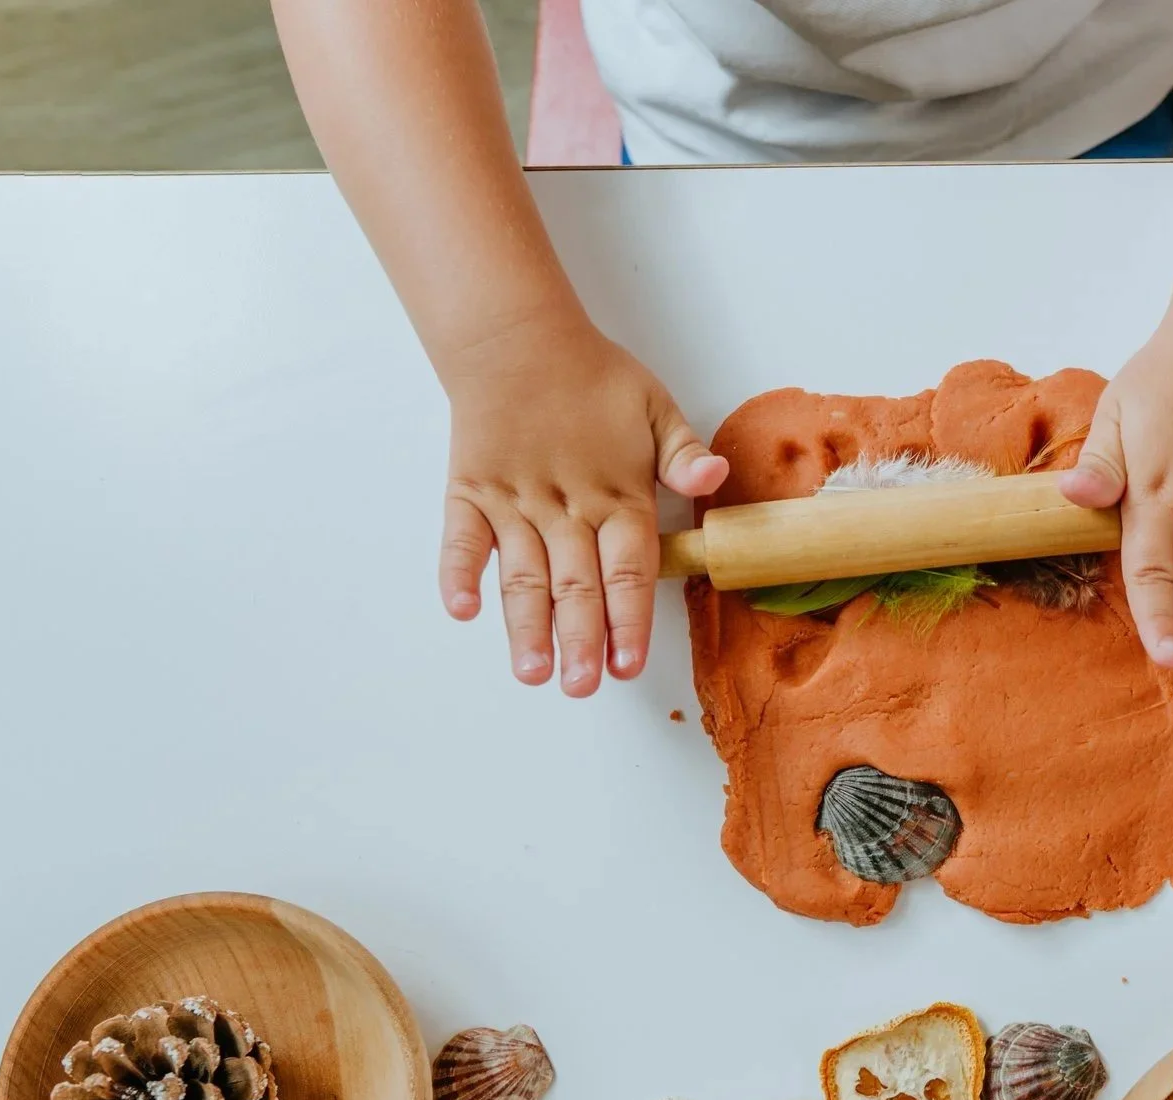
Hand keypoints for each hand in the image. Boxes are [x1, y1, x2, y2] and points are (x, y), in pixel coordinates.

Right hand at [436, 318, 727, 695]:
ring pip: (523, 575)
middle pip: (576, 585)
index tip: (629, 665)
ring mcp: (514, 503)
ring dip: (526, 626)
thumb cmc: (594, 380)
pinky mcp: (471, 493)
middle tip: (582, 687)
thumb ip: (684, 455)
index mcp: (617, 495)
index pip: (628, 569)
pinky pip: (461, 539)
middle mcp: (565, 508)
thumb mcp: (656, 408)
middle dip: (580, 641)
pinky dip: (458, 573)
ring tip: (533, 671)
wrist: (518, 340)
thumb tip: (714, 480)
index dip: (629, 620)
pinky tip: (463, 610)